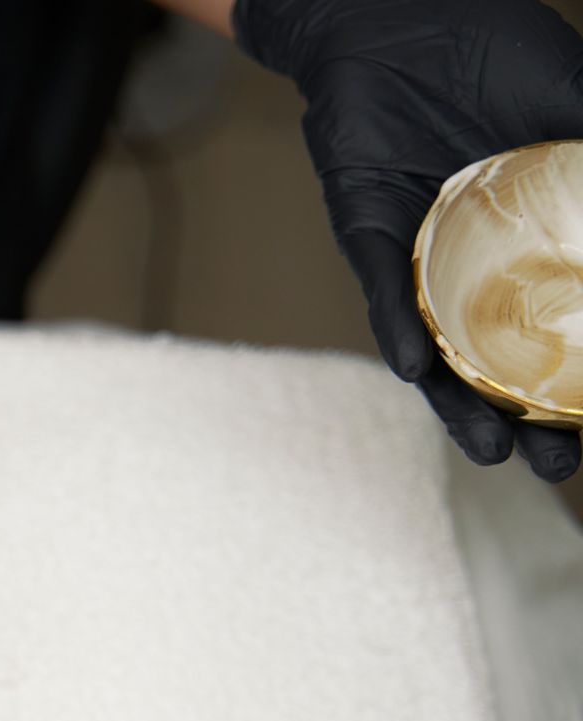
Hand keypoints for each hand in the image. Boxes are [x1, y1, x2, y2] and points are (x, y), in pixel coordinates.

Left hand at [235, 0, 582, 480]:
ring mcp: (424, 256)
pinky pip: (383, 291)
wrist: (399, 18)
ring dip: (459, 404)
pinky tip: (413, 366)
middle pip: (503, 362)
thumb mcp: (578, 103)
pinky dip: (398, 327)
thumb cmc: (496, 56)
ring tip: (489, 451)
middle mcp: (477, 265)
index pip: (567, 327)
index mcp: (536, 242)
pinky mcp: (368, 235)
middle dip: (528, 420)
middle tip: (555, 466)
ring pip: (440, 348)